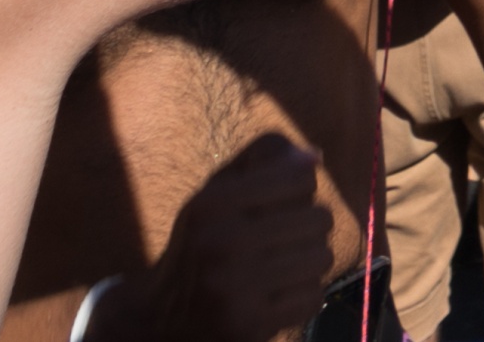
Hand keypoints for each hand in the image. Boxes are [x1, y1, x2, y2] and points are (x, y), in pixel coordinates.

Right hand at [136, 136, 344, 341]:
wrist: (161, 321)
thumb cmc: (203, 244)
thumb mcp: (217, 193)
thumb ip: (262, 161)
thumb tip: (314, 158)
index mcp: (213, 202)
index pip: (301, 177)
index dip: (300, 190)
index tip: (280, 205)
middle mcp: (221, 241)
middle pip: (319, 217)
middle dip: (308, 228)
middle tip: (280, 242)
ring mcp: (234, 287)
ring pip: (321, 257)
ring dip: (308, 263)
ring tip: (280, 268)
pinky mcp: (248, 325)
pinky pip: (313, 297)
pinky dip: (301, 297)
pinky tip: (275, 297)